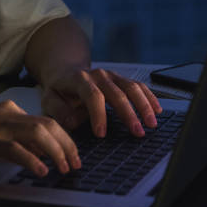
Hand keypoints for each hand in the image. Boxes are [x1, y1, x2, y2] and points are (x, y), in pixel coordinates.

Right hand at [0, 100, 81, 176]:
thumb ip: (19, 142)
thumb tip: (45, 153)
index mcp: (9, 110)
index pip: (47, 121)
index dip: (65, 139)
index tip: (74, 156)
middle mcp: (5, 114)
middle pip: (47, 125)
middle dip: (67, 145)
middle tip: (75, 164)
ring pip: (36, 133)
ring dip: (55, 152)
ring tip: (63, 168)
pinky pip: (14, 149)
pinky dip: (31, 160)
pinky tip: (40, 170)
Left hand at [40, 67, 162, 137]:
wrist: (65, 71)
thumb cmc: (59, 90)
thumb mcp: (48, 100)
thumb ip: (58, 111)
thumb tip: (74, 123)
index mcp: (78, 79)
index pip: (92, 95)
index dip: (98, 115)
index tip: (101, 134)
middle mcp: (98, 75)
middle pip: (117, 92)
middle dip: (129, 114)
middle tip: (137, 132)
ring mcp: (111, 75)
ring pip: (131, 87)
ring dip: (144, 106)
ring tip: (152, 124)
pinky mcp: (120, 79)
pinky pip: (138, 86)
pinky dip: (149, 97)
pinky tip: (157, 109)